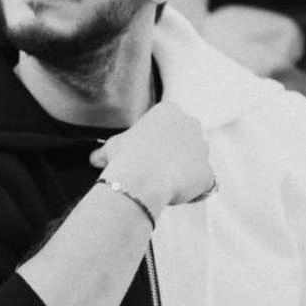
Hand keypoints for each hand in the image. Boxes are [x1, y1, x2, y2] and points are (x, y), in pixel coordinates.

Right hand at [89, 101, 214, 213]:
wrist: (140, 180)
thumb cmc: (126, 158)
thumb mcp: (113, 147)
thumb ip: (108, 150)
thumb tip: (96, 159)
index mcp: (170, 111)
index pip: (169, 124)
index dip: (159, 141)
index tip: (148, 154)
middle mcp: (191, 124)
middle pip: (187, 140)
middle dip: (176, 154)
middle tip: (157, 170)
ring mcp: (203, 148)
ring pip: (196, 161)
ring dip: (186, 171)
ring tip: (165, 184)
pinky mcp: (209, 172)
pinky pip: (203, 183)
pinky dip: (193, 191)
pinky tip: (175, 195)